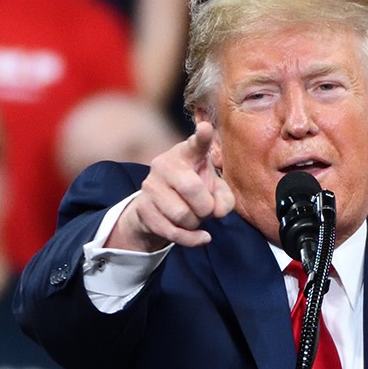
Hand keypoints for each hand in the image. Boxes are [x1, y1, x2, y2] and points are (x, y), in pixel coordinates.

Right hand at [106, 121, 234, 251]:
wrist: (159, 209)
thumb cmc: (194, 192)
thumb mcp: (215, 191)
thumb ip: (225, 198)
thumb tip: (218, 211)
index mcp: (187, 153)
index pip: (196, 144)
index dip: (202, 137)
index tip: (206, 128)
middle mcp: (165, 164)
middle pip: (191, 188)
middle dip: (206, 207)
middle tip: (207, 210)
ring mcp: (150, 185)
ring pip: (182, 214)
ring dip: (196, 223)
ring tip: (195, 218)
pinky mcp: (142, 207)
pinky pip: (172, 231)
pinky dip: (191, 239)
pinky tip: (201, 237)